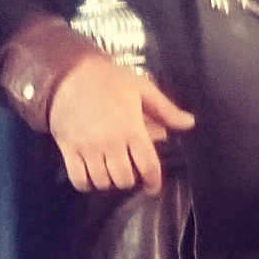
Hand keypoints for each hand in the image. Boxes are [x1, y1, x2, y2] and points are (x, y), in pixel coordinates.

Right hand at [50, 55, 195, 191]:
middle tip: (129, 173)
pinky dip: (87, 183)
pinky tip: (92, 175)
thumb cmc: (108, 79)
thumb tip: (189, 123)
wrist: (70, 72)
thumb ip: (166, 110)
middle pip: (124, 179)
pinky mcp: (69, 149)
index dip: (153, 182)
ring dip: (109, 182)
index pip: (148, 167)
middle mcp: (110, 142)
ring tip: (111, 172)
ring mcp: (88, 147)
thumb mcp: (142, 89)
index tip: (153, 186)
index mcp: (132, 129)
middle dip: (130, 180)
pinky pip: (79, 179)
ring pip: (102, 182)